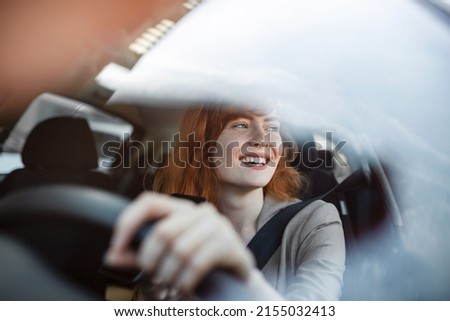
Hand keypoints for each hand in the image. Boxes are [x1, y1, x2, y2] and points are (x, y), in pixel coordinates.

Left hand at [105, 192, 254, 295]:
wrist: (234, 277)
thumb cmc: (197, 262)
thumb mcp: (165, 256)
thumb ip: (140, 255)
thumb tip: (112, 257)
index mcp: (181, 209)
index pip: (148, 202)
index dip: (128, 223)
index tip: (116, 249)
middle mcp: (200, 211)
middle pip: (162, 232)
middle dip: (149, 260)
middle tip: (151, 276)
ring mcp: (217, 226)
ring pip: (179, 250)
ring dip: (168, 275)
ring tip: (169, 284)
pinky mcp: (229, 245)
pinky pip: (197, 264)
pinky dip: (185, 281)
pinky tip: (184, 287)